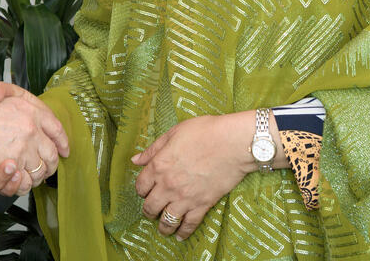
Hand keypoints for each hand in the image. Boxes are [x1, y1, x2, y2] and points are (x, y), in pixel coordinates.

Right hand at [0, 81, 68, 193]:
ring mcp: (22, 150)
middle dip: (50, 164)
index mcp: (30, 110)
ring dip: (34, 176)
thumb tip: (4, 99)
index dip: (62, 141)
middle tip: (45, 168)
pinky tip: (14, 179)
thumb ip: (3, 91)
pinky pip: (24, 183)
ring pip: (38, 171)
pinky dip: (20, 184)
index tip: (64, 149)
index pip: (56, 128)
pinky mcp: (11, 167)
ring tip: (24, 174)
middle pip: (51, 155)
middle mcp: (31, 130)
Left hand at [132, 111, 277, 240]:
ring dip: (163, 226)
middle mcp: (168, 185)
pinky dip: (184, 232)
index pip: (141, 186)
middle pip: (150, 207)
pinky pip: (189, 224)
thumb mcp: (174, 133)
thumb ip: (153, 149)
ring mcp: (185, 197)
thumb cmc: (205, 132)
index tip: (145, 190)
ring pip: (167, 220)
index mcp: (159, 165)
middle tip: (152, 211)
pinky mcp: (202, 204)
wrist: (233, 143)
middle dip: (149, 211)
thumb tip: (135, 160)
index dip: (141, 190)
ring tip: (164, 228)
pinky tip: (180, 236)